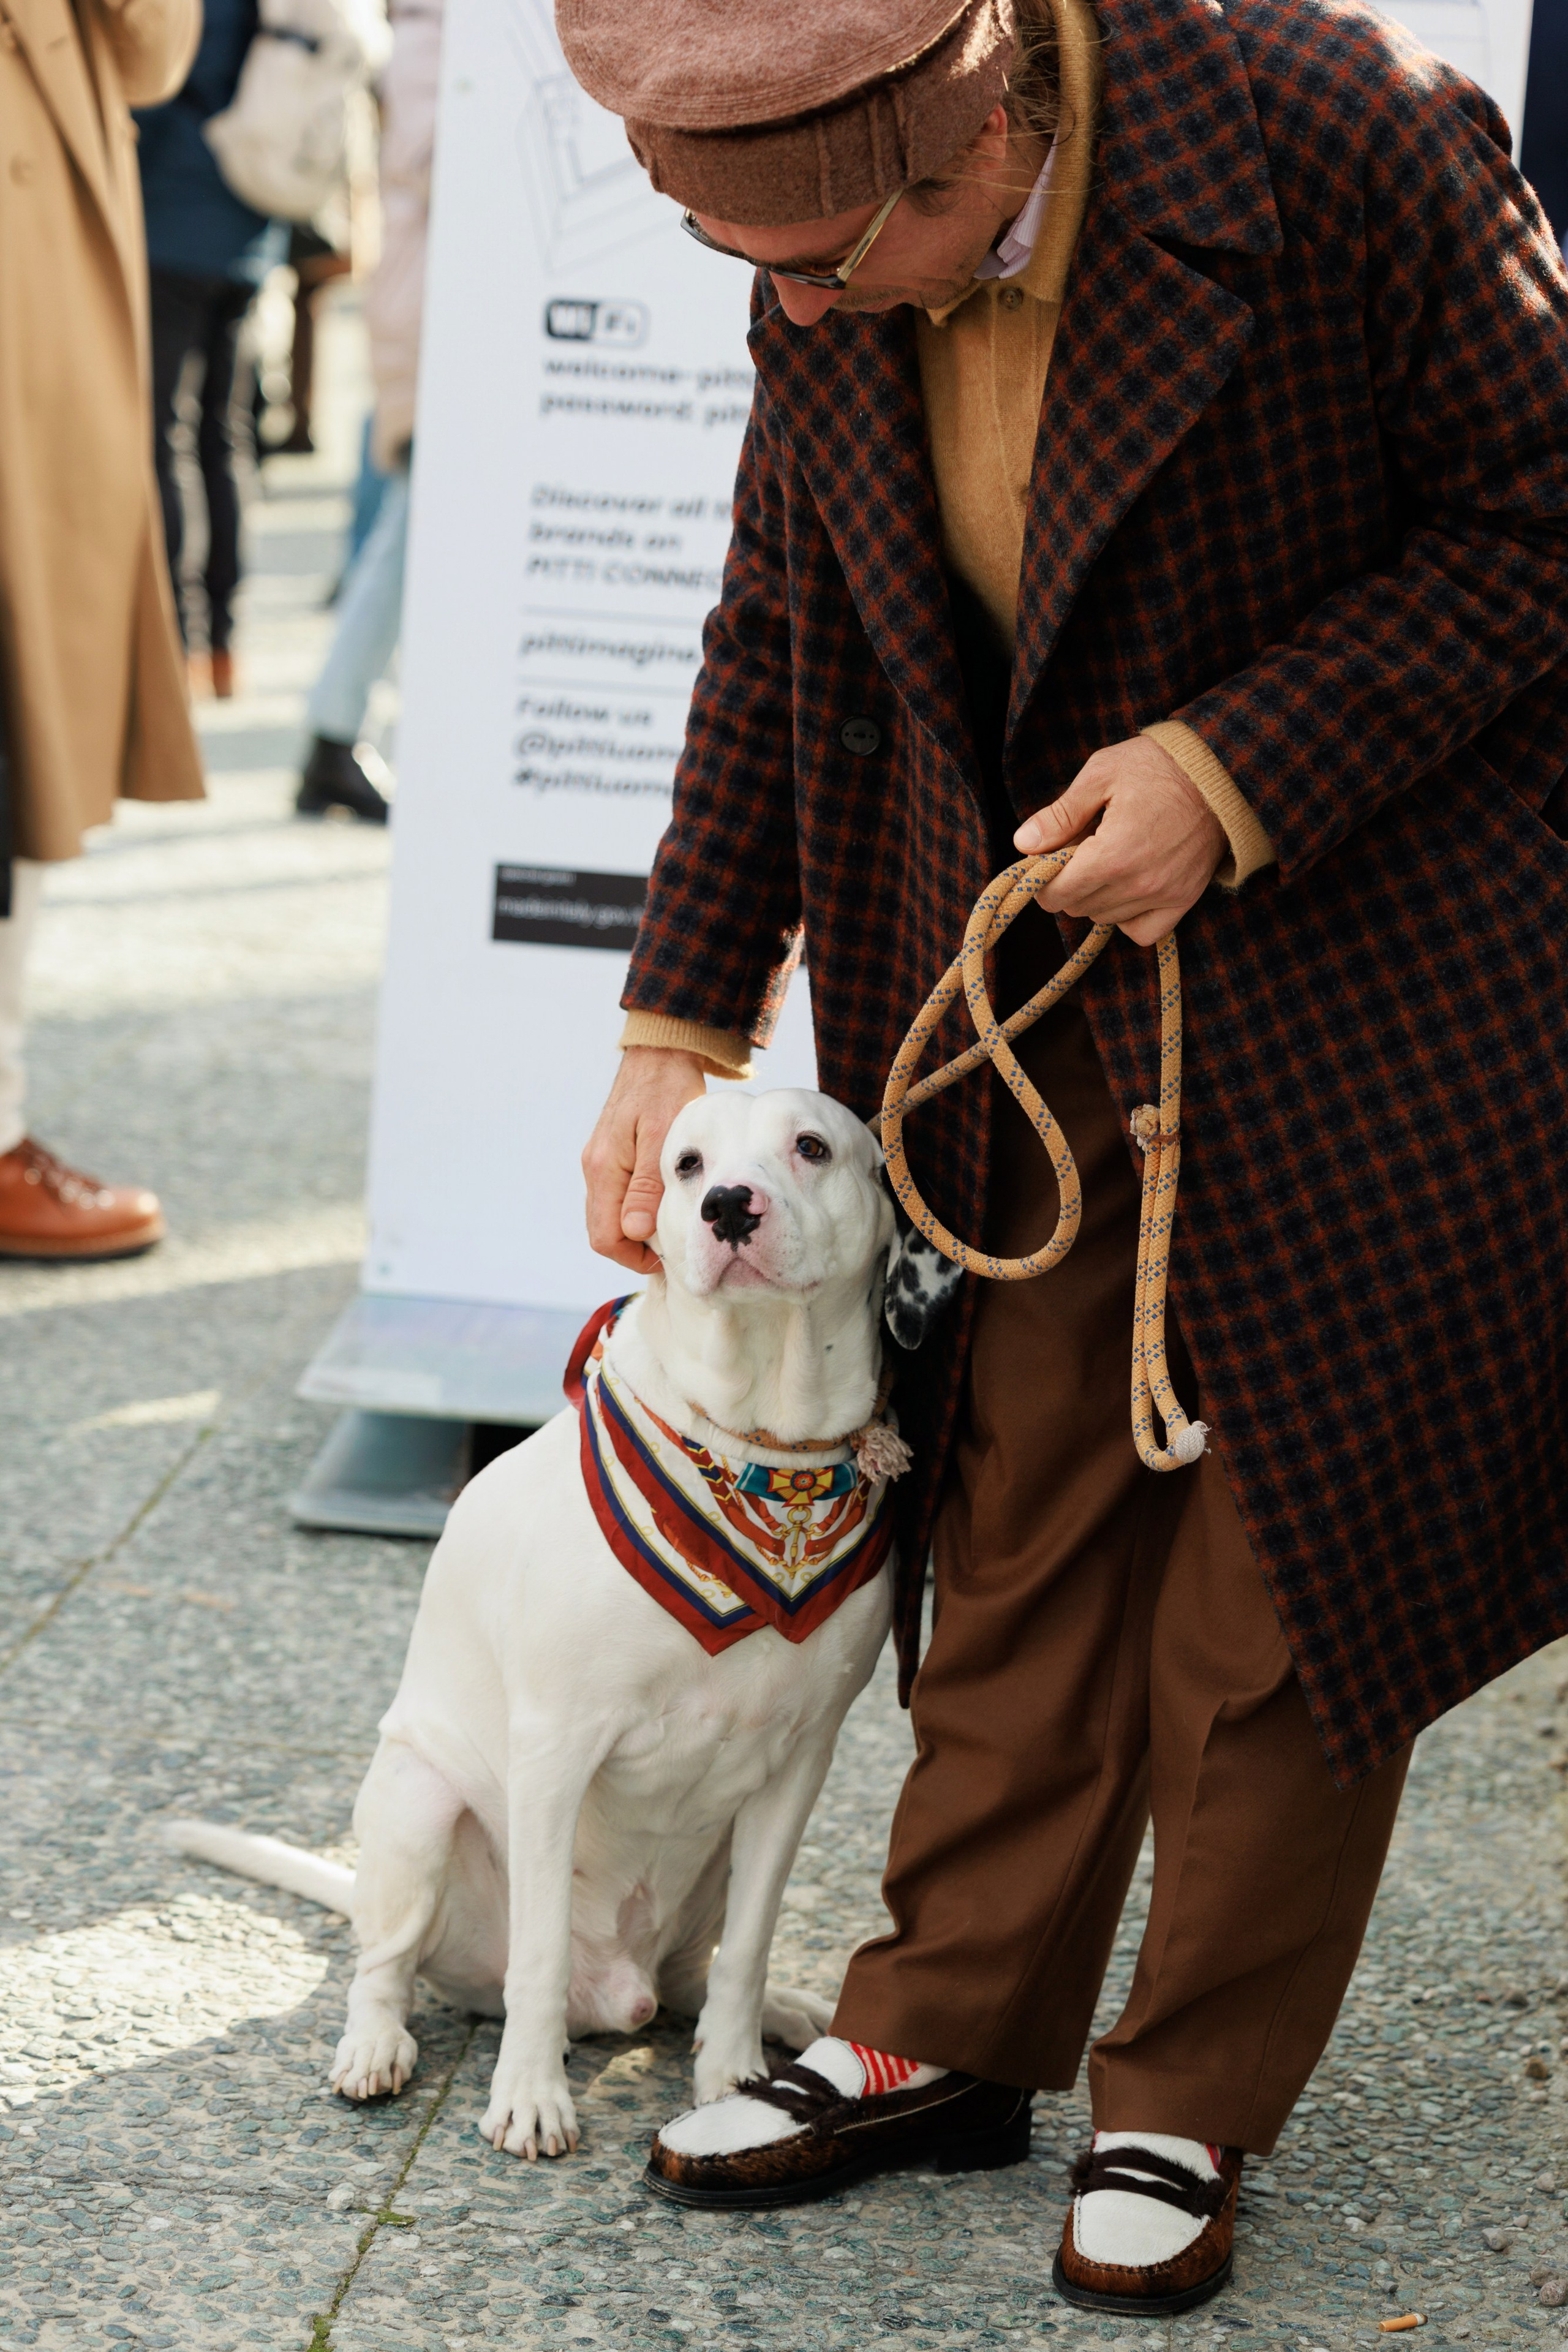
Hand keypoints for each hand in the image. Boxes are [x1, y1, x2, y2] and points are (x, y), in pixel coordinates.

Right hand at [582, 1047, 707, 1273]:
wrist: (661, 1051)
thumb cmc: (668, 1088)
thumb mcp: (664, 1137)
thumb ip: (647, 1186)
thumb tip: (634, 1233)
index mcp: (603, 1168)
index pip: (604, 1236)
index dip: (632, 1257)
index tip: (665, 1258)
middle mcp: (594, 1168)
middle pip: (602, 1231)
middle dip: (634, 1248)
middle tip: (671, 1247)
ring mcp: (599, 1161)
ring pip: (607, 1215)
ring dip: (634, 1230)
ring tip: (669, 1227)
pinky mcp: (610, 1154)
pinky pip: (614, 1196)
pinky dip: (633, 1210)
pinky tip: (660, 1204)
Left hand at [1013, 737, 1226, 945]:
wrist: (1221, 770)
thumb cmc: (1157, 765)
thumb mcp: (1101, 775)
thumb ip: (1060, 815)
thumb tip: (1024, 843)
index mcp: (1112, 855)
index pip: (1056, 894)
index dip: (1042, 879)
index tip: (1047, 859)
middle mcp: (1139, 884)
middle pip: (1078, 907)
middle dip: (1067, 884)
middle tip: (1078, 852)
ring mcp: (1165, 895)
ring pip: (1106, 919)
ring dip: (1096, 898)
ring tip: (1107, 861)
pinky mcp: (1185, 899)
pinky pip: (1143, 932)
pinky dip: (1128, 918)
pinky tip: (1126, 889)